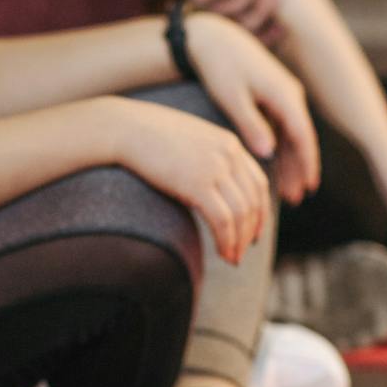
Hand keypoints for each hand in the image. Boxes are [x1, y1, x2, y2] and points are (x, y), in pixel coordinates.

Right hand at [108, 98, 270, 263]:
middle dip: (250, 232)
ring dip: (239, 242)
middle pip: (253, 201)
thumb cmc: (148, 136)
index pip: (258, 183)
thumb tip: (212, 191)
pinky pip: (223, 220)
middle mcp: (228, 154)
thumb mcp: (189, 143)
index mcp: (228, 143)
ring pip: (242, 214)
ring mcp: (215, 167)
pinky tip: (222, 253)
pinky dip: (227, 241)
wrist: (125, 128)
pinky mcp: (198, 183)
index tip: (253, 232)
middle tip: (241, 253)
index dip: (260, 212)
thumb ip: (208, 161)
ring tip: (232, 258)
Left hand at [174, 0, 285, 49]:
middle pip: (245, 27)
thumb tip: (299, 12)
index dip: (270, 37)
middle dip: (263, 11)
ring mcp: (208, 10)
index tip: (285, 25)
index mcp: (237, 28)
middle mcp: (223, 22)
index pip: (255, 41)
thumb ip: (271, 1)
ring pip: (230, 11)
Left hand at [184, 11, 320, 206]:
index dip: (307, 163)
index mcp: (285, 94)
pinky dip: (279, 146)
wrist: (212, 37)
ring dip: (289, 161)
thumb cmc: (219, 65)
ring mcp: (282, 93)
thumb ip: (251, 124)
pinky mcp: (272, 94)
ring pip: (291, 134)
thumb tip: (269, 153)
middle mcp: (290, 93)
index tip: (308, 188)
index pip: (303, 135)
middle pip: (301, 138)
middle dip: (299, 169)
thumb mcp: (232, 96)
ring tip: (287, 191)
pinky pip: (281, 126)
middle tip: (296, 199)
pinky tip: (274, 165)